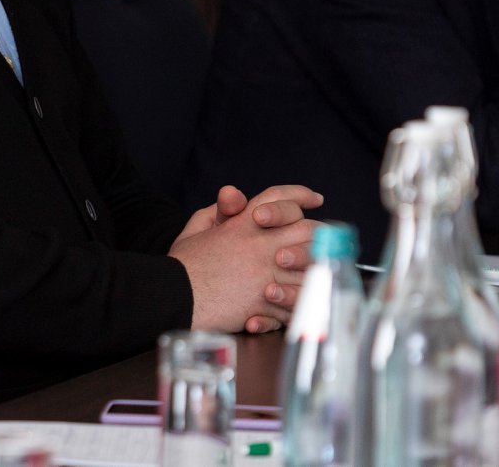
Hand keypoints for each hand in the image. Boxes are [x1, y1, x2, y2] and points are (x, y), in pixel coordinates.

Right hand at [170, 184, 321, 333]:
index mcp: (243, 224)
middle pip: (307, 230)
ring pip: (310, 267)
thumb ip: (218, 211)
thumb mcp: (195, 228)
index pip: (278, 198)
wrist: (172, 296)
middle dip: (320, 235)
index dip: (300, 195)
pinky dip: (302, 303)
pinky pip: (297, 301)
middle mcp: (259, 245)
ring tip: (320, 274)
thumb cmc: (182, 266)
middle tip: (326, 241)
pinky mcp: (264, 301)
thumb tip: (234, 196)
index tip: (315, 198)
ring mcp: (265, 273)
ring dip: (317, 270)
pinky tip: (302, 303)